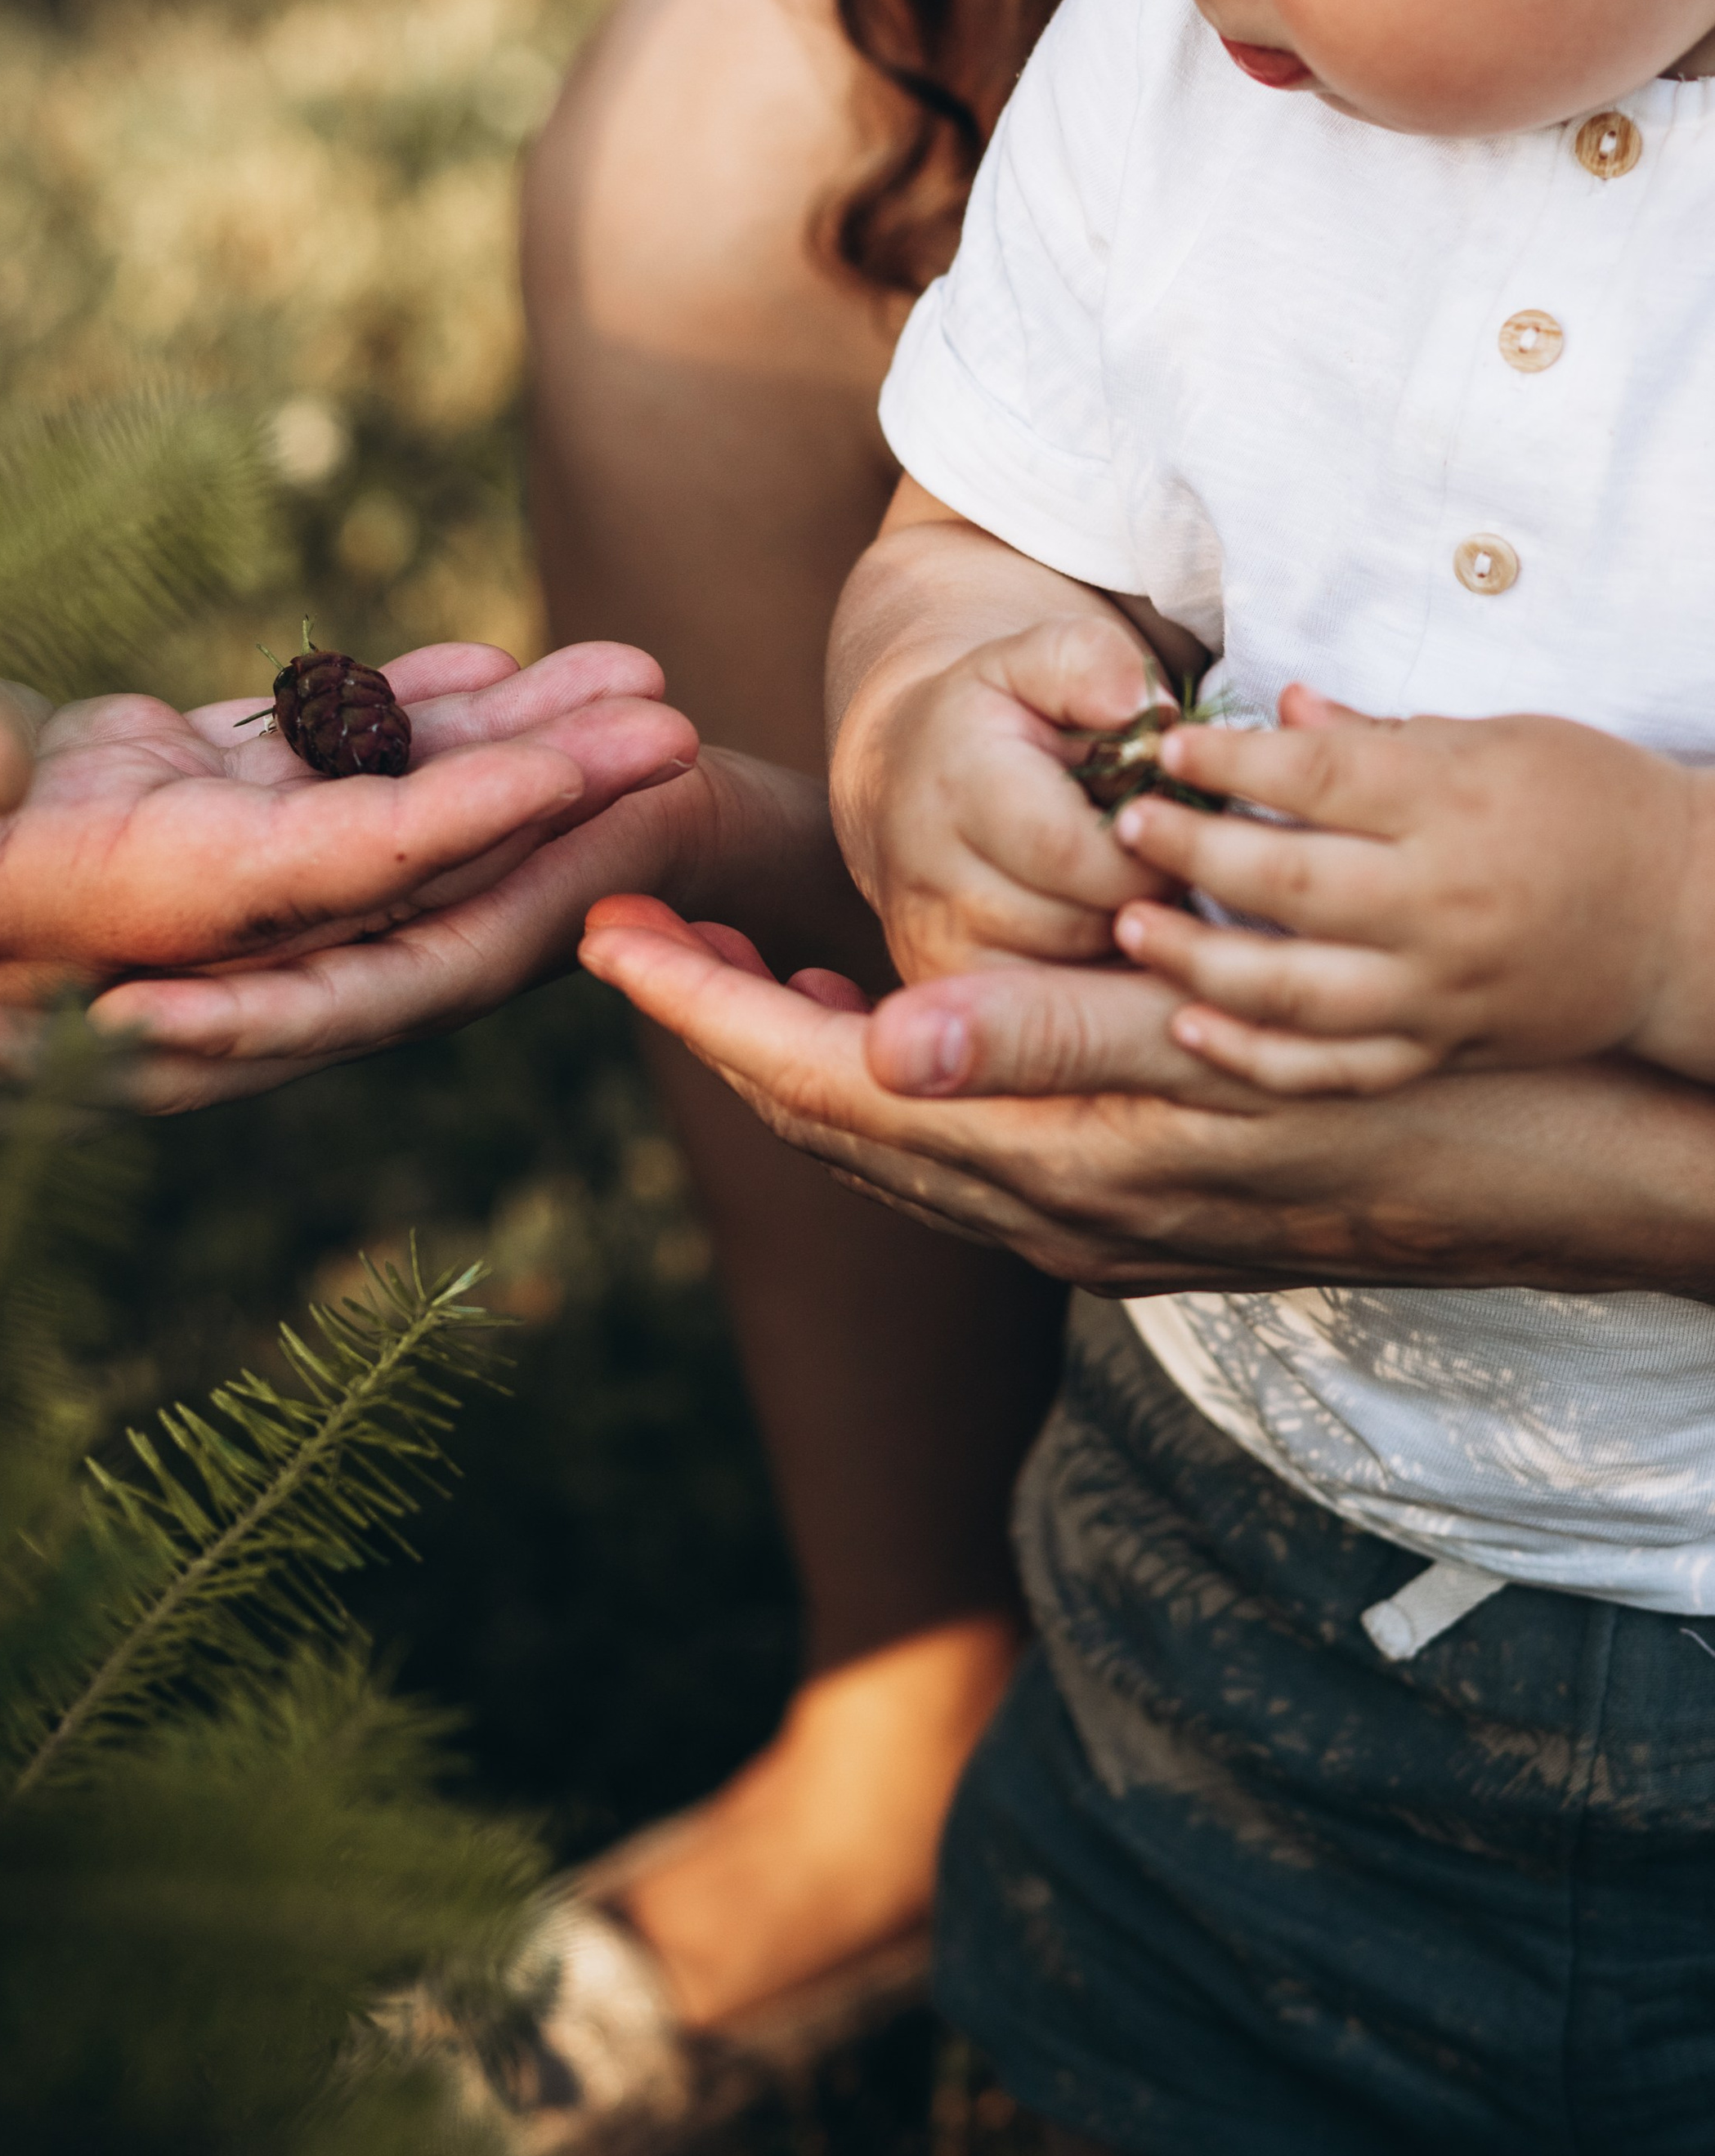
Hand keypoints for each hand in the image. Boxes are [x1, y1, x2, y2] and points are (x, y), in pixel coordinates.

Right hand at [0, 608, 689, 1121]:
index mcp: (59, 901)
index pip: (310, 876)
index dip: (467, 825)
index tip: (605, 776)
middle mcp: (117, 897)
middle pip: (371, 855)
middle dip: (526, 796)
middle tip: (682, 715)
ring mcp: (110, 842)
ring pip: (336, 798)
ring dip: (476, 743)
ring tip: (621, 669)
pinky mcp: (86, 781)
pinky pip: (263, 757)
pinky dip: (363, 708)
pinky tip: (466, 659)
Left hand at [577, 895, 1714, 1301]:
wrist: (1551, 1178)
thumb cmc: (1404, 1087)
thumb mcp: (1229, 1049)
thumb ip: (1049, 1039)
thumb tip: (874, 1044)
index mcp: (1056, 1165)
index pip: (827, 1087)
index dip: (704, 1008)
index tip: (605, 937)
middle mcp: (1047, 1214)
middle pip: (828, 1122)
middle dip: (715, 1023)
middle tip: (626, 930)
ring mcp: (1083, 1224)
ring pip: (884, 1140)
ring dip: (788, 1049)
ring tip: (714, 957)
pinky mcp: (1123, 1213)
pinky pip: (953, 1150)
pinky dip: (882, 1082)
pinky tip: (871, 1023)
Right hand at [830, 606, 1171, 980]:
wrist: (903, 776)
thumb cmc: (999, 713)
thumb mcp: (1039, 658)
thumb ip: (1092, 663)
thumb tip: (1143, 709)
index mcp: (956, 784)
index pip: (1072, 852)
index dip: (1150, 851)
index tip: (1185, 830)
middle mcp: (926, 879)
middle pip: (1078, 926)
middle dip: (1149, 904)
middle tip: (1173, 867)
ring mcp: (929, 950)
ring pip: (1070, 988)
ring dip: (1125, 952)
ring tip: (1139, 899)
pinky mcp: (946, 998)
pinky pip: (1048, 1025)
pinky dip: (1096, 990)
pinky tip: (1113, 945)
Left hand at [1109, 683, 1697, 1094]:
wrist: (1687, 918)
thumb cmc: (1591, 805)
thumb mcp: (1501, 739)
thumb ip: (1383, 734)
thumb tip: (1285, 706)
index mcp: (1455, 802)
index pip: (1317, 774)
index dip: (1229, 759)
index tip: (1165, 746)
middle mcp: (1442, 901)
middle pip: (1288, 880)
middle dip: (1191, 853)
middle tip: (1122, 829)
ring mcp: (1440, 987)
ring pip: (1296, 989)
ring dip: (1198, 961)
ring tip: (1129, 928)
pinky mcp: (1444, 1048)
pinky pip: (1337, 1067)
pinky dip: (1258, 1057)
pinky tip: (1193, 1027)